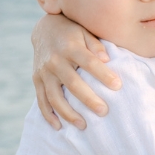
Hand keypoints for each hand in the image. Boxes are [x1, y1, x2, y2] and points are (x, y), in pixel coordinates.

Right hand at [30, 12, 117, 128]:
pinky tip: (58, 126)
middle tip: (103, 112)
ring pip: (54, 96)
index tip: (118, 86)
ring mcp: (44, 72)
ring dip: (68, 113)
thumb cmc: (73, 32)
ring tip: (83, 125)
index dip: (103, 74)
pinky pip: (41, 100)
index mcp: (70, 47)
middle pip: (72, 83)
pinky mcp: (36, 80)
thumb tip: (107, 59)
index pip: (89, 62)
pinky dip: (48, 114)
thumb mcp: (85, 32)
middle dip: (88, 99)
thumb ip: (96, 45)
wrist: (44, 28)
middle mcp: (55, 60)